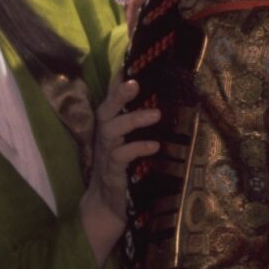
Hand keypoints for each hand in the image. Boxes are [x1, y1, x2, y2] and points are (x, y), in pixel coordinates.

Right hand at [79, 78, 160, 265]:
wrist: (108, 206)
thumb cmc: (124, 169)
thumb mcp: (131, 142)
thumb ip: (139, 124)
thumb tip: (164, 102)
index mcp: (110, 126)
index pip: (111, 99)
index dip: (117, 81)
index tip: (129, 61)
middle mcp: (104, 137)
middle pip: (105, 110)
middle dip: (118, 94)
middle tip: (134, 82)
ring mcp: (106, 154)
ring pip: (111, 130)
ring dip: (132, 120)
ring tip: (156, 114)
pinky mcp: (112, 172)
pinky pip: (121, 157)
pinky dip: (137, 148)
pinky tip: (154, 146)